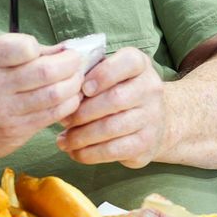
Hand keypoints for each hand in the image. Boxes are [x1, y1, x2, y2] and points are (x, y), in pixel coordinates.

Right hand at [0, 34, 86, 167]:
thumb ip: (19, 52)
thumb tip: (64, 49)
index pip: (25, 46)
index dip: (45, 48)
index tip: (53, 51)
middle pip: (46, 71)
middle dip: (71, 64)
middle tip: (77, 62)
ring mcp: (3, 111)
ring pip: (55, 95)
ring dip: (74, 85)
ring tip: (77, 79)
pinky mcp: (15, 131)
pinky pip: (52, 115)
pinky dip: (68, 104)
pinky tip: (70, 98)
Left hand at [58, 47, 167, 168]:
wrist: (155, 123)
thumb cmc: (119, 92)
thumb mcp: (109, 75)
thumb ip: (88, 75)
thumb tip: (61, 94)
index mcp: (140, 65)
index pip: (128, 62)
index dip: (103, 75)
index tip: (82, 88)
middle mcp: (151, 89)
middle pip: (115, 99)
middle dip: (83, 112)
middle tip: (63, 120)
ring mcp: (152, 117)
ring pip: (111, 127)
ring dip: (81, 136)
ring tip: (64, 140)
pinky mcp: (146, 143)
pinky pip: (114, 150)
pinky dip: (89, 153)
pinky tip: (75, 152)